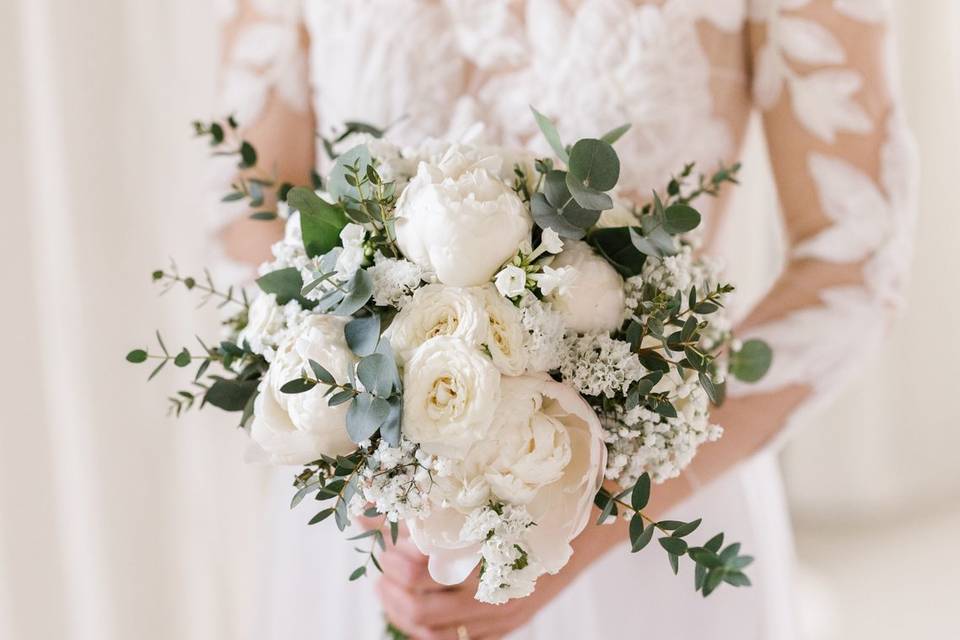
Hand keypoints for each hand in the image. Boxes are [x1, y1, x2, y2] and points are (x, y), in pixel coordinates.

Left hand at [374, 512, 630, 639]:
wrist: (593, 523)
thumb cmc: (545, 498)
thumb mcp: (495, 492)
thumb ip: (445, 500)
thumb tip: (385, 496)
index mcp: (489, 555)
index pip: (418, 569)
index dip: (390, 550)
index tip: (378, 530)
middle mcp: (495, 594)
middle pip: (418, 606)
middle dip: (389, 583)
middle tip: (380, 560)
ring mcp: (501, 615)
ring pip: (432, 631)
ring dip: (401, 609)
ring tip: (388, 586)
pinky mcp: (507, 624)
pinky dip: (428, 631)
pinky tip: (417, 611)